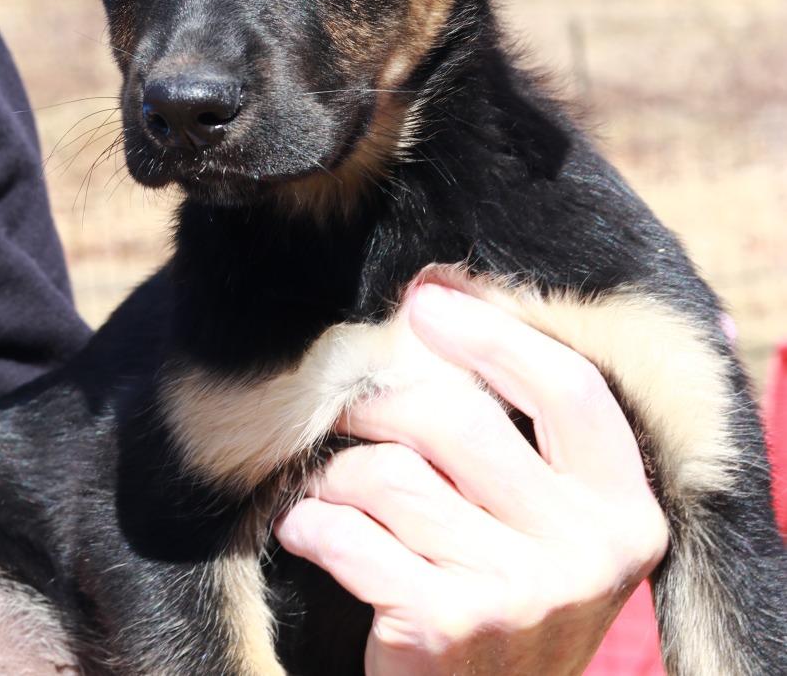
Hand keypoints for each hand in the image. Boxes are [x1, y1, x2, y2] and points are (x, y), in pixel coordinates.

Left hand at [275, 282, 668, 675]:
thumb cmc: (504, 591)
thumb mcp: (543, 520)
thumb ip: (518, 436)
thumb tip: (432, 300)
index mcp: (623, 507)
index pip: (568, 389)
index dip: (494, 333)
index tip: (426, 300)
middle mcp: (588, 551)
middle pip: (458, 421)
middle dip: (380, 403)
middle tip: (343, 407)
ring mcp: (521, 594)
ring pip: (391, 475)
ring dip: (336, 474)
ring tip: (324, 486)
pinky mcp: (449, 627)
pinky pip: (350, 535)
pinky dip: (313, 523)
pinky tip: (305, 527)